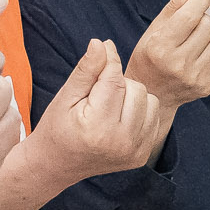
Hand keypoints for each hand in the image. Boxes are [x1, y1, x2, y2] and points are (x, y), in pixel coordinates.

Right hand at [24, 39, 168, 186]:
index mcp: (98, 128)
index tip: (101, 51)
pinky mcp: (142, 156)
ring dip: (132, 96)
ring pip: (150, 100)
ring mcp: (134, 152)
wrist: (56, 165)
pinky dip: (140, 111)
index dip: (108, 60)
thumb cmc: (57, 127)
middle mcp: (121, 143)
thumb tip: (102, 43)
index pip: (114, 80)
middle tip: (97, 94)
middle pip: (136, 88)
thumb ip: (86, 70)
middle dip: (118, 83)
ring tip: (109, 105)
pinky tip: (119, 117)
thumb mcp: (65, 96)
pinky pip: (153, 117)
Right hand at [127, 0, 209, 106]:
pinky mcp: (208, 87)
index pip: (190, 15)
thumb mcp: (155, 29)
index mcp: (161, 47)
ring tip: (199, 39)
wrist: (153, 94)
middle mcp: (178, 64)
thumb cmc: (150, 58)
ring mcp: (195, 78)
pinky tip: (206, 52)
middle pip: (208, 26)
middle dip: (203, 18)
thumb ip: (175, 4)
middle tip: (194, 24)